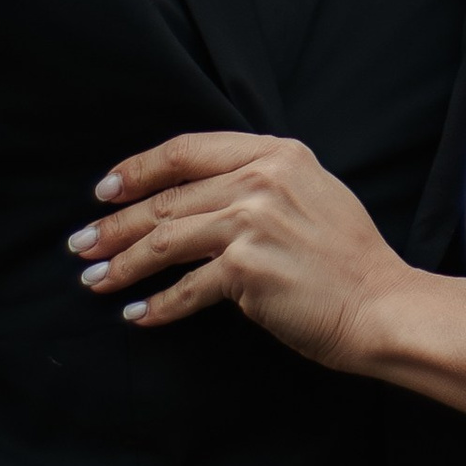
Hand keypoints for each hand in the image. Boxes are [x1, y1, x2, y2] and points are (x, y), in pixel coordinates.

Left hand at [71, 131, 407, 365]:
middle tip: (82, 243)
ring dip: (123, 263)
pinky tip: (138, 315)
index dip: (139, 169)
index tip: (107, 189)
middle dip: (115, 224)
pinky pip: (186, 288)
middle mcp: (262, 180)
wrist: (383, 305)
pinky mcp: (247, 269)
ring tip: (94, 279)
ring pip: (165, 240)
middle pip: (168, 199)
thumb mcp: (313, 193)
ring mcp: (253, 223)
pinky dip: (158, 305)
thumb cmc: (350, 259)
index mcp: (277, 153)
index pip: (187, 150)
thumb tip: (200, 192)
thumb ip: (264, 180)